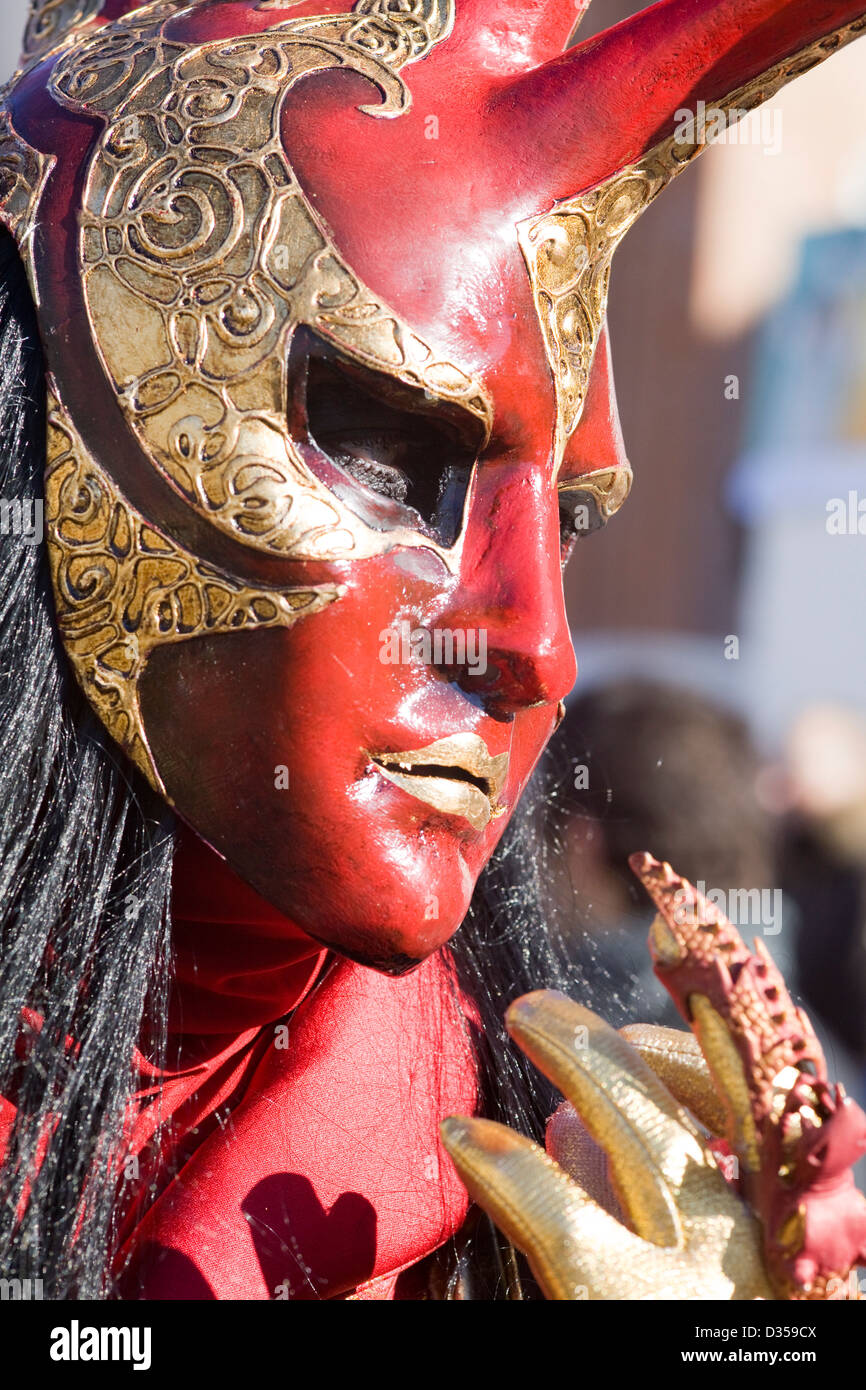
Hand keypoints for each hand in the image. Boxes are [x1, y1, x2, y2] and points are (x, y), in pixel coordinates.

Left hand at [441, 855, 865, 1299]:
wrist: (702, 1384)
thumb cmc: (704, 1330)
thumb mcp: (708, 1276)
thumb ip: (646, 1202)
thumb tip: (568, 1129)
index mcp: (782, 1222)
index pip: (766, 1091)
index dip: (713, 1017)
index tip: (668, 959)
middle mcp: (757, 1238)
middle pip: (704, 1094)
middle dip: (625, 1030)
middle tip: (548, 1008)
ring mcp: (700, 1277)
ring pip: (641, 1128)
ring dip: (579, 1058)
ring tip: (526, 1022)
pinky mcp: (624, 1308)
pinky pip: (563, 1214)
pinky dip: (506, 1163)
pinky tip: (467, 1136)